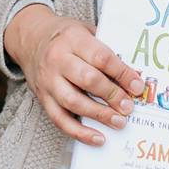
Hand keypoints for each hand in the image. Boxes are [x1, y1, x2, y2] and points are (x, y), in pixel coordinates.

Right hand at [3, 4, 144, 146]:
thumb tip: (134, 73)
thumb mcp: (86, 31)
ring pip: (73, 102)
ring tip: (119, 122)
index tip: (137, 86)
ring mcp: (48, 80)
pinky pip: (60, 119)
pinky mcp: (42, 98)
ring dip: (99, 115)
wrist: (31, 39)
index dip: (122, 73)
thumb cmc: (66, 36)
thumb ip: (106, 48)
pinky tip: (98, 138)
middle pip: (88, 80)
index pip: (101, 57)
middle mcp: (58, 59)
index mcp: (73, 39)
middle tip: (129, 106)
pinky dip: (79, 132)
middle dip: (112, 95)